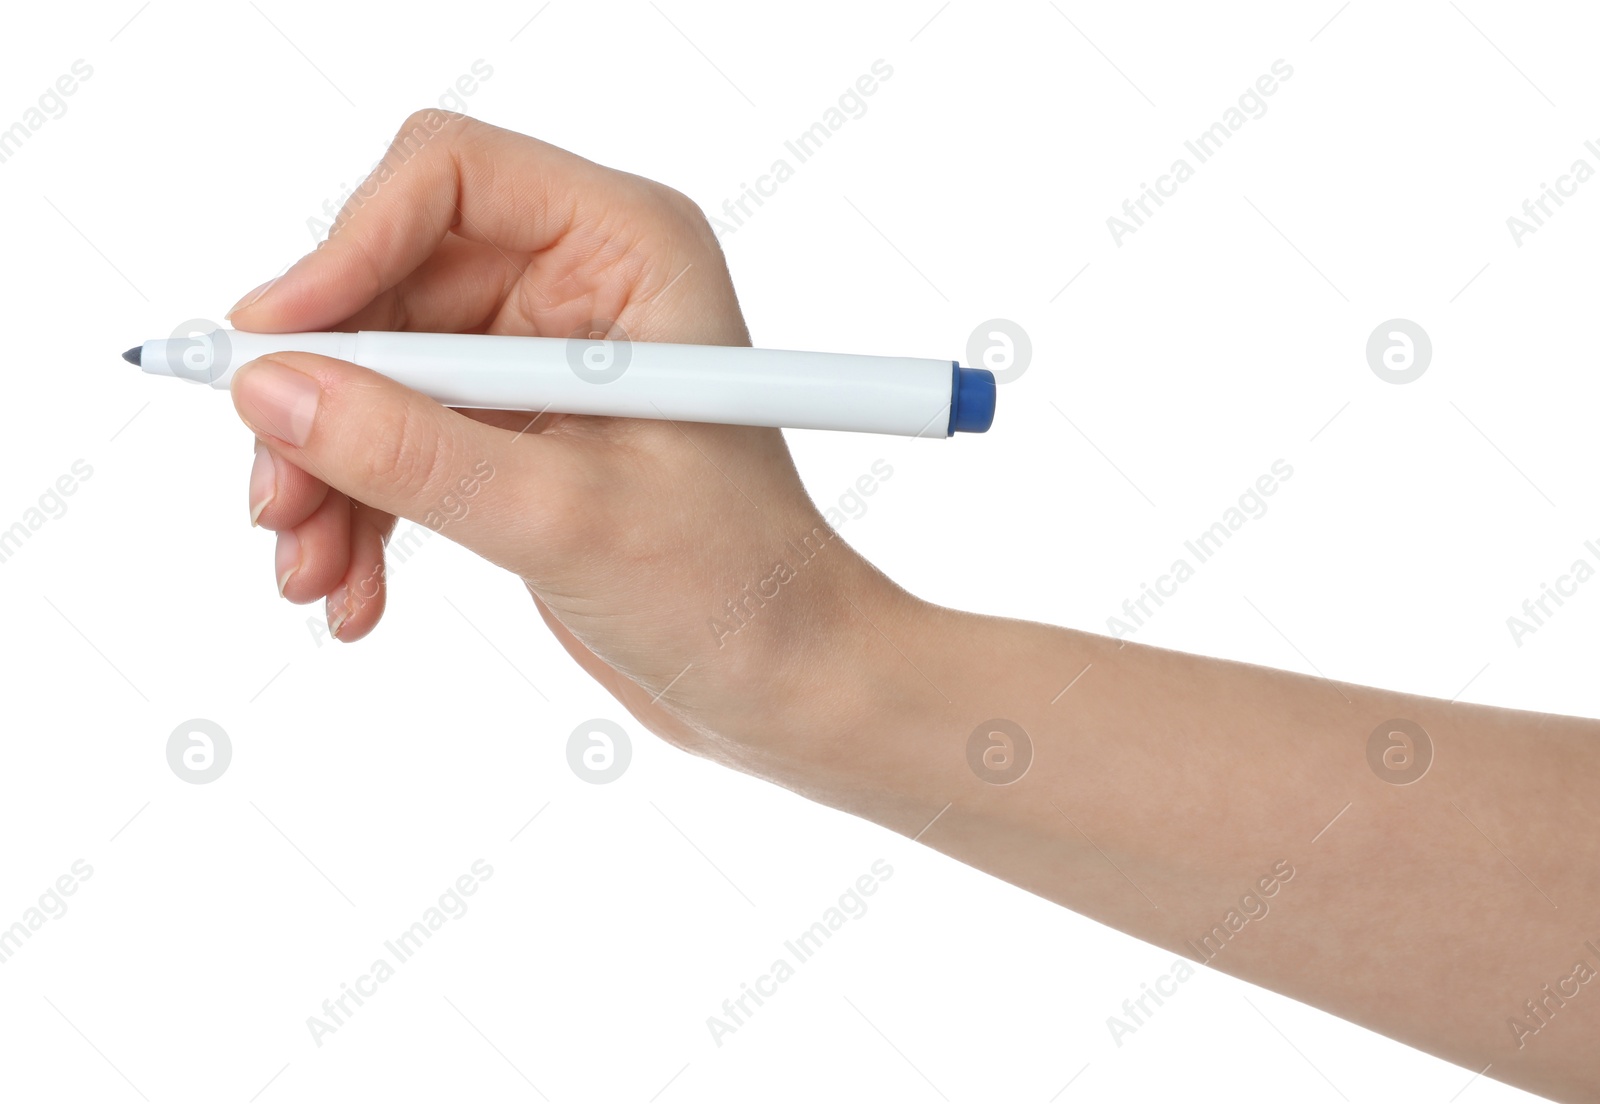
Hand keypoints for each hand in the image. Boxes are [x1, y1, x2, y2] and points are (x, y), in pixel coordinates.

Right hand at [229, 111, 912, 777]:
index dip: (345, 250)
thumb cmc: (734, 588)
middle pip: (387, 286)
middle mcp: (578, 286)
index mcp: (626, 250)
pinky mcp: (513, 436)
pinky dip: (359, 510)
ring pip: (374, 374)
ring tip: (310, 573)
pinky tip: (352, 592)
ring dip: (325, 472)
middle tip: (274, 499)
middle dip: (320, 398)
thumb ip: (414, 451)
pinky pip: (395, 441)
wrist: (783, 682)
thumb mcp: (565, 517)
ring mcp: (540, 363)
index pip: (448, 178)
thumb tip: (274, 392)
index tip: (270, 347)